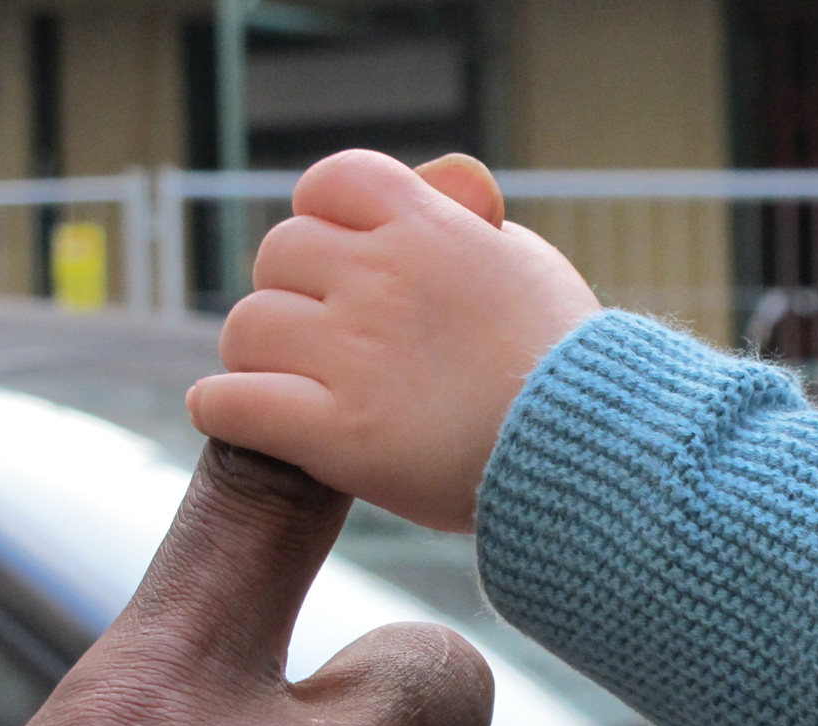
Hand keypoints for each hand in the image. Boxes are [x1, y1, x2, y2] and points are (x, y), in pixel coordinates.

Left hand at [191, 149, 601, 532]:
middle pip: (279, 254)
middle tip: (319, 337)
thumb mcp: (526, 265)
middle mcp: (380, 279)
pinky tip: (239, 417)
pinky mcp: (336, 434)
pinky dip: (223, 409)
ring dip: (258, 354)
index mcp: (428, 229)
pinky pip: (232, 404)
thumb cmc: (570, 366)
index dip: (323, 217)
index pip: (333, 182)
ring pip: (247, 327)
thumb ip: (466, 226)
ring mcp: (352, 355)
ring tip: (288, 383)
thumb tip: (440, 188)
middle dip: (293, 292)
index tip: (339, 257)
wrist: (594, 450)